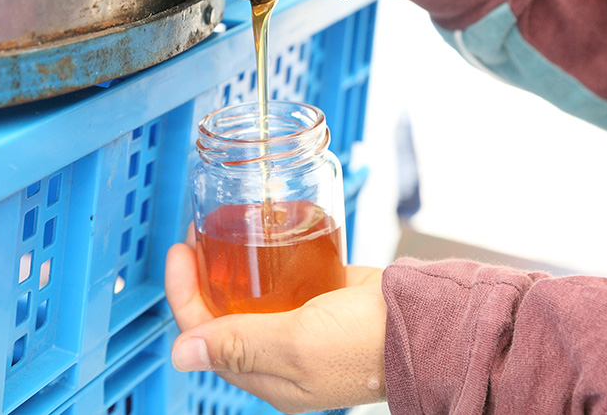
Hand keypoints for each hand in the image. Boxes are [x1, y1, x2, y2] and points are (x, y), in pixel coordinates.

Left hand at [165, 233, 386, 412]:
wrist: (426, 324)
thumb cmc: (368, 345)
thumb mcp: (297, 346)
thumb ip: (240, 344)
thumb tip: (180, 353)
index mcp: (268, 376)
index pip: (205, 335)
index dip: (185, 295)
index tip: (181, 254)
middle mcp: (279, 354)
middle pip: (222, 312)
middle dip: (203, 275)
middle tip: (195, 235)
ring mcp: (300, 326)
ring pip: (249, 295)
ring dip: (231, 265)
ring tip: (222, 230)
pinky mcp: (320, 300)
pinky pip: (281, 281)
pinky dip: (265, 260)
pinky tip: (261, 236)